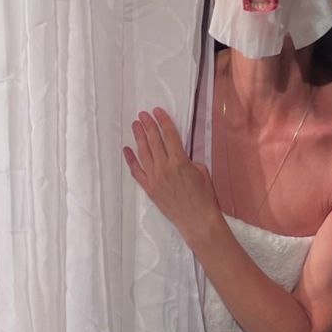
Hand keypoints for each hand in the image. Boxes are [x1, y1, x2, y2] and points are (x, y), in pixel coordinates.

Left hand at [124, 107, 219, 242]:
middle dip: (148, 125)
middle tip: (142, 114)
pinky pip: (136, 172)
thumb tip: (178, 153)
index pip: (169, 135)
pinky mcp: (149, 188)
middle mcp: (164, 168)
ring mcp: (154, 178)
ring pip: (143, 153)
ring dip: (138, 137)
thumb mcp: (202, 171)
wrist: (197, 220)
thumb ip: (188, 159)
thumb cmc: (204, 197)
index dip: (163, 121)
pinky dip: (131, 160)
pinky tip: (127, 150)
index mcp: (180, 161)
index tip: (157, 111)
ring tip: (135, 125)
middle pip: (153, 141)